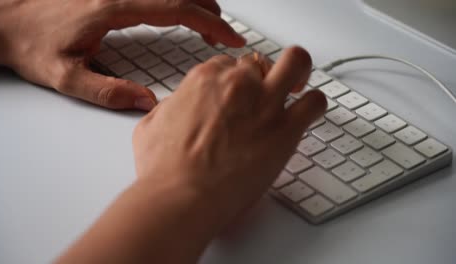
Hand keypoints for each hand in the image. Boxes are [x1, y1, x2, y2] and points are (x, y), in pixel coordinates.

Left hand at [0, 0, 244, 109]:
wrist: (4, 21)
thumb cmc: (31, 44)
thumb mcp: (66, 77)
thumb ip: (108, 91)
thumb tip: (147, 102)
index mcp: (113, 7)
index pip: (175, 9)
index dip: (209, 23)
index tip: (230, 37)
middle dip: (211, 13)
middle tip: (227, 37)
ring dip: (196, 4)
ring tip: (211, 28)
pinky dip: (178, 3)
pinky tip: (181, 16)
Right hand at [57, 47, 325, 263]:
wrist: (180, 196)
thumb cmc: (164, 168)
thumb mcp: (151, 126)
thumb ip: (169, 108)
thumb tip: (176, 107)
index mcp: (205, 80)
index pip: (229, 65)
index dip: (234, 81)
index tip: (237, 94)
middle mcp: (238, 84)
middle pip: (262, 62)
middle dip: (265, 74)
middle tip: (267, 90)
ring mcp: (265, 104)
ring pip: (296, 64)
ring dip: (298, 75)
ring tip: (297, 90)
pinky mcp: (285, 130)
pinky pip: (315, 102)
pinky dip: (314, 105)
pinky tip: (306, 115)